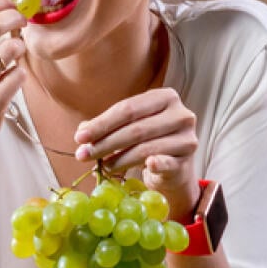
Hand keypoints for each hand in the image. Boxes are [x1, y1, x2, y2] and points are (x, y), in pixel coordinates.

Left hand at [73, 87, 200, 221]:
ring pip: (145, 148)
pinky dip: (151, 165)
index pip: (128, 109)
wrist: (174, 166)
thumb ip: (107, 126)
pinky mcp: (187, 161)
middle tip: (83, 155)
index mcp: (165, 97)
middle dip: (105, 143)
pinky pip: (164, 163)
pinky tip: (135, 170)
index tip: (79, 137)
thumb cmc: (149, 139)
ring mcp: (187, 138)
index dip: (102, 124)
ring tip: (101, 165)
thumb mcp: (129, 126)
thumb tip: (82, 132)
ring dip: (118, 159)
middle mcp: (181, 114)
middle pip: (135, 129)